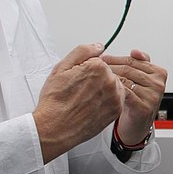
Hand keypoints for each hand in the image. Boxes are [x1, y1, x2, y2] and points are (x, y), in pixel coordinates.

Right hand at [33, 43, 122, 162]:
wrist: (55, 127)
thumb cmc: (55, 100)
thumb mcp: (61, 68)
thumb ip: (82, 51)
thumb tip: (98, 46)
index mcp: (98, 67)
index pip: (98, 61)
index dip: (86, 69)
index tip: (78, 79)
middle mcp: (110, 80)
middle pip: (107, 72)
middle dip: (95, 79)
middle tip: (79, 91)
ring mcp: (115, 96)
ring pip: (112, 85)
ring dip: (102, 89)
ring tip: (85, 99)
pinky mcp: (117, 109)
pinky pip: (116, 98)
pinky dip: (106, 100)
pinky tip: (92, 105)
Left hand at [101, 49, 167, 144]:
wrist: (138, 125)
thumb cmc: (137, 101)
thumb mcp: (142, 80)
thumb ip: (140, 63)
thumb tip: (135, 51)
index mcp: (159, 72)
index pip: (133, 60)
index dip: (115, 59)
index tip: (103, 59)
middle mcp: (158, 83)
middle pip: (128, 69)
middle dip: (109, 67)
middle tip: (95, 67)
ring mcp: (152, 96)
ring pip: (124, 80)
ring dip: (108, 78)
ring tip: (96, 77)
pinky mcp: (144, 107)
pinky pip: (124, 93)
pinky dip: (112, 91)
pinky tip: (103, 89)